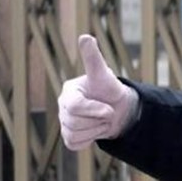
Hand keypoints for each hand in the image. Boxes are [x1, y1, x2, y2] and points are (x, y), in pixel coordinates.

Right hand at [57, 34, 136, 150]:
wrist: (119, 110)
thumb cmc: (109, 89)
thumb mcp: (104, 75)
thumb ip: (93, 59)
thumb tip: (85, 36)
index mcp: (69, 91)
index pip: (74, 106)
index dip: (94, 110)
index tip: (109, 109)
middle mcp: (62, 106)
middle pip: (74, 122)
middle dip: (97, 120)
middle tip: (107, 113)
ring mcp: (64, 122)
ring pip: (74, 134)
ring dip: (95, 130)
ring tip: (101, 120)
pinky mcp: (69, 136)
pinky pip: (74, 144)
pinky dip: (88, 140)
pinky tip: (94, 129)